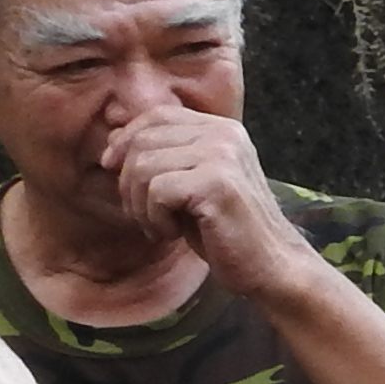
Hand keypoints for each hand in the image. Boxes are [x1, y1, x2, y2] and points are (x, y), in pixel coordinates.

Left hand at [95, 102, 321, 299]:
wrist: (272, 267)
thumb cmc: (226, 231)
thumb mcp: (192, 184)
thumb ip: (164, 156)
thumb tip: (113, 139)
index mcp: (222, 129)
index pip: (157, 115)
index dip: (126, 140)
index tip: (112, 168)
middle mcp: (225, 135)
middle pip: (143, 141)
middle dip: (129, 183)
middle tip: (146, 216)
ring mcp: (223, 156)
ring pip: (143, 166)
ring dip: (140, 205)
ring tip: (161, 227)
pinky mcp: (217, 183)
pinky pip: (157, 191)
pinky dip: (155, 219)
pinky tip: (173, 234)